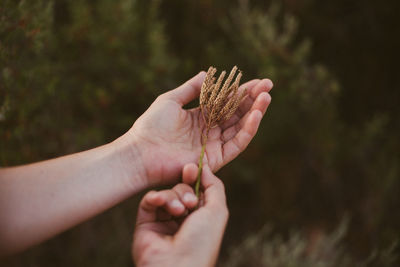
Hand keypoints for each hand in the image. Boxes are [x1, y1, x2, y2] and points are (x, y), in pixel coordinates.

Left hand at [123, 71, 272, 185]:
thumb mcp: (170, 100)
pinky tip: (256, 115)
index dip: (242, 92)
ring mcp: (213, 145)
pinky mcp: (215, 159)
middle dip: (253, 99)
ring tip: (266, 97)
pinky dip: (248, 130)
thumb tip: (207, 74)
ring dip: (255, 112)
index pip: (226, 102)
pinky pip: (236, 144)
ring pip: (240, 127)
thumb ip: (190, 88)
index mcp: (199, 117)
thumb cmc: (151, 126)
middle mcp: (209, 131)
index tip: (258, 81)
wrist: (141, 153)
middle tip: (268, 86)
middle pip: (237, 114)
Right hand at [133, 163, 227, 266]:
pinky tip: (159, 202)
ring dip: (173, 197)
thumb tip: (204, 168)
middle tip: (190, 201)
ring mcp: (164, 220)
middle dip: (186, 189)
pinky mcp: (146, 222)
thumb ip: (214, 186)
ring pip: (167, 193)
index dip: (196, 177)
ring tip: (178, 211)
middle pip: (182, 189)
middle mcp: (183, 219)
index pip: (198, 190)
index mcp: (201, 218)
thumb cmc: (201, 242)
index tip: (193, 168)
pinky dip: (156, 197)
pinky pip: (149, 200)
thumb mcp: (218, 211)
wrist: (177, 266)